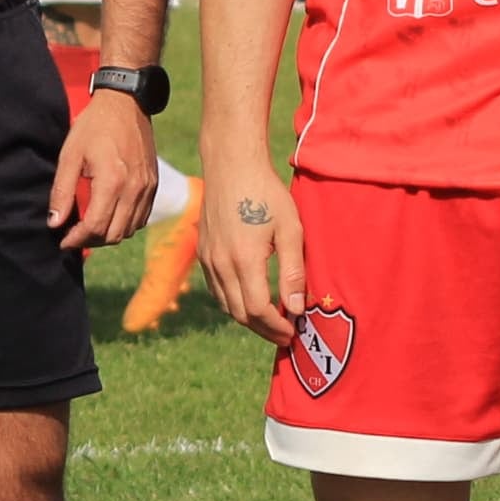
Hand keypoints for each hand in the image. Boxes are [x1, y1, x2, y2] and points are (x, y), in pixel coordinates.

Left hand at [51, 91, 157, 250]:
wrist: (126, 103)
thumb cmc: (94, 126)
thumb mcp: (70, 155)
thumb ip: (62, 191)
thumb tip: (54, 222)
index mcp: (112, 181)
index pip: (95, 227)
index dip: (76, 239)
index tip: (63, 240)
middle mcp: (134, 188)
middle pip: (114, 234)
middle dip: (91, 241)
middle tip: (74, 234)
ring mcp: (147, 187)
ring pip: (130, 230)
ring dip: (109, 234)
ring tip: (90, 226)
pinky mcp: (153, 184)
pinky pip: (141, 217)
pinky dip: (125, 224)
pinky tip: (110, 215)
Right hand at [198, 155, 310, 341]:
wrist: (231, 165)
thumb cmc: (266, 193)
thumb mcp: (290, 229)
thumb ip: (293, 271)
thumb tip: (296, 309)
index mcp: (244, 260)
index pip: (258, 311)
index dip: (276, 327)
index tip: (293, 332)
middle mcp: (221, 265)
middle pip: (240, 314)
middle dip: (263, 329)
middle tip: (285, 334)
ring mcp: (208, 260)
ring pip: (226, 305)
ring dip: (248, 319)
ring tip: (272, 322)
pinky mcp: (203, 253)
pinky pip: (216, 290)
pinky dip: (234, 302)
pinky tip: (251, 300)